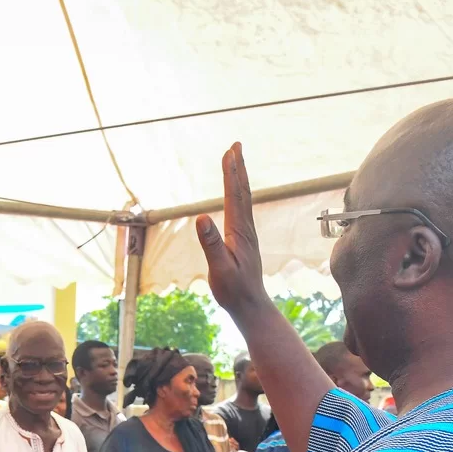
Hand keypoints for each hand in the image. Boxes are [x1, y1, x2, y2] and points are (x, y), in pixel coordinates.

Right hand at [194, 143, 268, 315]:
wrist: (251, 305)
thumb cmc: (233, 290)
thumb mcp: (219, 268)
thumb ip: (211, 243)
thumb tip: (201, 217)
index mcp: (239, 231)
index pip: (234, 195)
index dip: (231, 173)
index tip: (230, 151)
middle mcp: (245, 228)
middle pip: (242, 192)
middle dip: (238, 168)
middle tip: (235, 146)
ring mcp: (246, 234)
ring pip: (243, 199)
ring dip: (239, 179)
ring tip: (235, 163)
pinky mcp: (244, 241)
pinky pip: (241, 210)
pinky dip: (238, 195)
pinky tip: (235, 196)